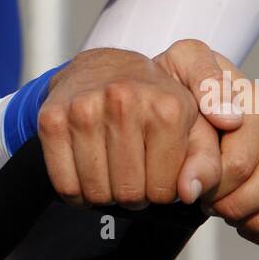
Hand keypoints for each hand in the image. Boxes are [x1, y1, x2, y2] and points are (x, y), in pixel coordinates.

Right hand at [37, 42, 229, 209]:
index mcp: (166, 104)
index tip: (157, 166)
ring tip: (112, 167)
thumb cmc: (153, 99)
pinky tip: (87, 169)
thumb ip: (207, 160)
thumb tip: (189, 192)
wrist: (101, 66)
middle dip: (134, 192)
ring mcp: (83, 108)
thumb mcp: (195, 122)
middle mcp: (123, 100)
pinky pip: (65, 186)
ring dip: (105, 191)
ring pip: (97, 193)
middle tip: (133, 167)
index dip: (163, 188)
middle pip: (130, 193)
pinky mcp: (51, 118)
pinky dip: (76, 191)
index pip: (166, 190)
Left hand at [196, 54, 258, 246]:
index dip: (215, 179)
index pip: (244, 158)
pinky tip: (241, 222)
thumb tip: (231, 119)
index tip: (191, 181)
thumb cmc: (180, 84)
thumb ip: (203, 81)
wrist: (180, 99)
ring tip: (224, 211)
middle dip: (234, 201)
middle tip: (205, 201)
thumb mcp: (181, 65)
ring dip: (256, 216)